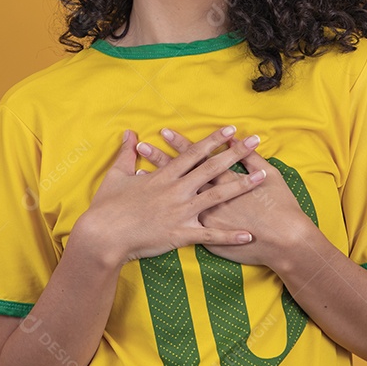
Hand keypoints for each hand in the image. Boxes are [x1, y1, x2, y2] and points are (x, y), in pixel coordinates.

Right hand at [70, 126, 267, 266]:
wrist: (103, 235)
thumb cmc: (107, 207)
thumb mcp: (116, 175)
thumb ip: (126, 153)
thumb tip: (129, 133)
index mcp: (164, 176)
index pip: (193, 153)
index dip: (214, 140)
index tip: (231, 130)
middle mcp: (177, 190)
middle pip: (212, 168)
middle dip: (235, 153)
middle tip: (256, 141)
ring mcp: (181, 212)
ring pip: (217, 196)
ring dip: (241, 186)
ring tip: (262, 177)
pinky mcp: (181, 233)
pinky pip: (211, 235)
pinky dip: (230, 235)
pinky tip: (248, 235)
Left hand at [134, 128, 310, 266]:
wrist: (285, 241)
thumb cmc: (280, 207)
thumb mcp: (270, 175)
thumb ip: (252, 159)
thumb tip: (237, 141)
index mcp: (224, 180)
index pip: (197, 158)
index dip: (180, 144)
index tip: (164, 132)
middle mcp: (210, 198)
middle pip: (179, 175)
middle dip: (160, 160)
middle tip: (142, 146)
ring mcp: (205, 218)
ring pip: (175, 199)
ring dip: (158, 186)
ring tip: (138, 173)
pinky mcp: (207, 238)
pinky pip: (181, 225)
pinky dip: (165, 217)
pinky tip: (151, 210)